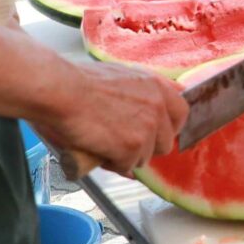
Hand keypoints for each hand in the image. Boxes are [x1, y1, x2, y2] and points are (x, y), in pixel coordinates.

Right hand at [37, 61, 188, 177]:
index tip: (155, 133)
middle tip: (121, 144)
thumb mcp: (119, 76)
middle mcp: (158, 106)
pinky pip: (127, 166)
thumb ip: (140, 94)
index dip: (167, 126)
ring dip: (126, 157)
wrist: (62, 91)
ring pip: (145, 157)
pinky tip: (96, 149)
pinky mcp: (132, 147)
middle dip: (146, 147)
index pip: (181, 112)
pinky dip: (112, 164)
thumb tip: (151, 118)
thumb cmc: (78, 81)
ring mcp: (147, 128)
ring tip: (102, 143)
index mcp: (156, 85)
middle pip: (165, 141)